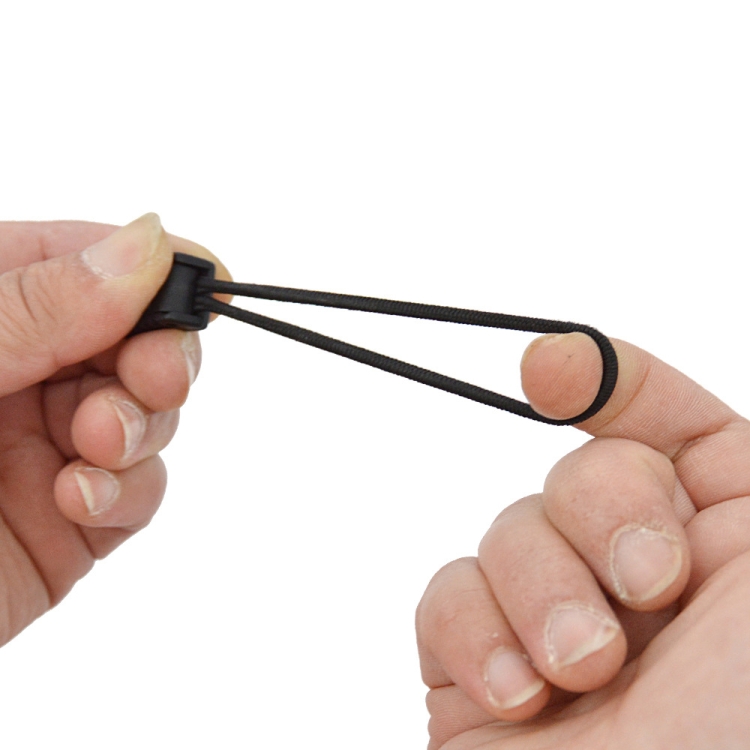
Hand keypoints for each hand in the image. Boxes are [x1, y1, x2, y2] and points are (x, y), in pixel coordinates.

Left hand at [0, 214, 228, 645]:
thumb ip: (34, 306)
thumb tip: (146, 243)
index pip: (86, 261)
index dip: (153, 266)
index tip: (204, 280)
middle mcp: (19, 372)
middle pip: (136, 339)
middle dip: (159, 354)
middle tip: (155, 376)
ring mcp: (45, 447)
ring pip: (149, 414)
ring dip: (143, 424)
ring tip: (98, 444)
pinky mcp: (66, 522)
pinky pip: (137, 490)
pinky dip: (129, 489)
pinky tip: (81, 498)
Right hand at [417, 333, 749, 747]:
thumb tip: (660, 402)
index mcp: (731, 553)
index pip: (669, 427)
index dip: (613, 381)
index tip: (552, 367)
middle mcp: (642, 581)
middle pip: (582, 469)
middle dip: (601, 510)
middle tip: (646, 591)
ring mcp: (555, 622)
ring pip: (508, 526)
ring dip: (540, 590)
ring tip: (582, 672)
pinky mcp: (478, 665)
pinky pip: (444, 591)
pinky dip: (471, 631)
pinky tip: (515, 694)